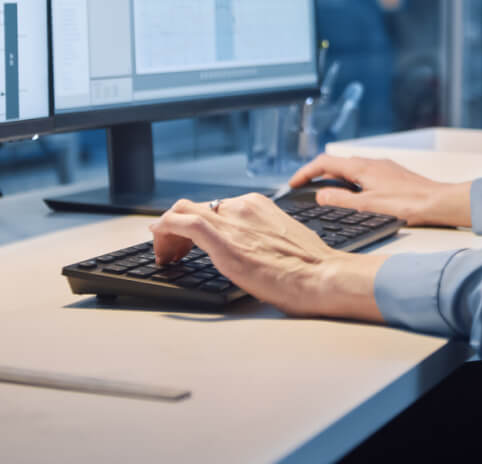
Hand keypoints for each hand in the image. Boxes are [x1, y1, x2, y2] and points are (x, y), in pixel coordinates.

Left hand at [150, 193, 383, 320]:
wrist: (322, 276)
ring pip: (183, 212)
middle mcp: (242, 206)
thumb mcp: (282, 241)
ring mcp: (231, 220)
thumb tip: (250, 250)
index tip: (190, 242)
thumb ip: (261, 237)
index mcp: (256, 205)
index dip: (196, 224)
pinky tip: (159, 245)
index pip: (214, 207)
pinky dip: (164, 229)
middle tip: (174, 252)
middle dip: (178, 229)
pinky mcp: (222, 239)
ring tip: (166, 256)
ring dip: (168, 232)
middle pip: (195, 207)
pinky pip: (182, 223)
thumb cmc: (310, 267)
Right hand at [286, 154, 471, 227]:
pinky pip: (364, 175)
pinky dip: (351, 182)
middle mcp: (371, 163)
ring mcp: (383, 168)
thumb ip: (341, 200)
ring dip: (334, 179)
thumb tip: (320, 194)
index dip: (305, 172)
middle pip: (337, 164)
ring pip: (351, 169)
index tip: (293, 183)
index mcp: (361, 167)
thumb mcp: (367, 206)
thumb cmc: (407, 204)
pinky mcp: (392, 176)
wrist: (438, 202)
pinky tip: (354, 197)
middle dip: (317, 175)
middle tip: (304, 189)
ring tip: (325, 195)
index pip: (324, 162)